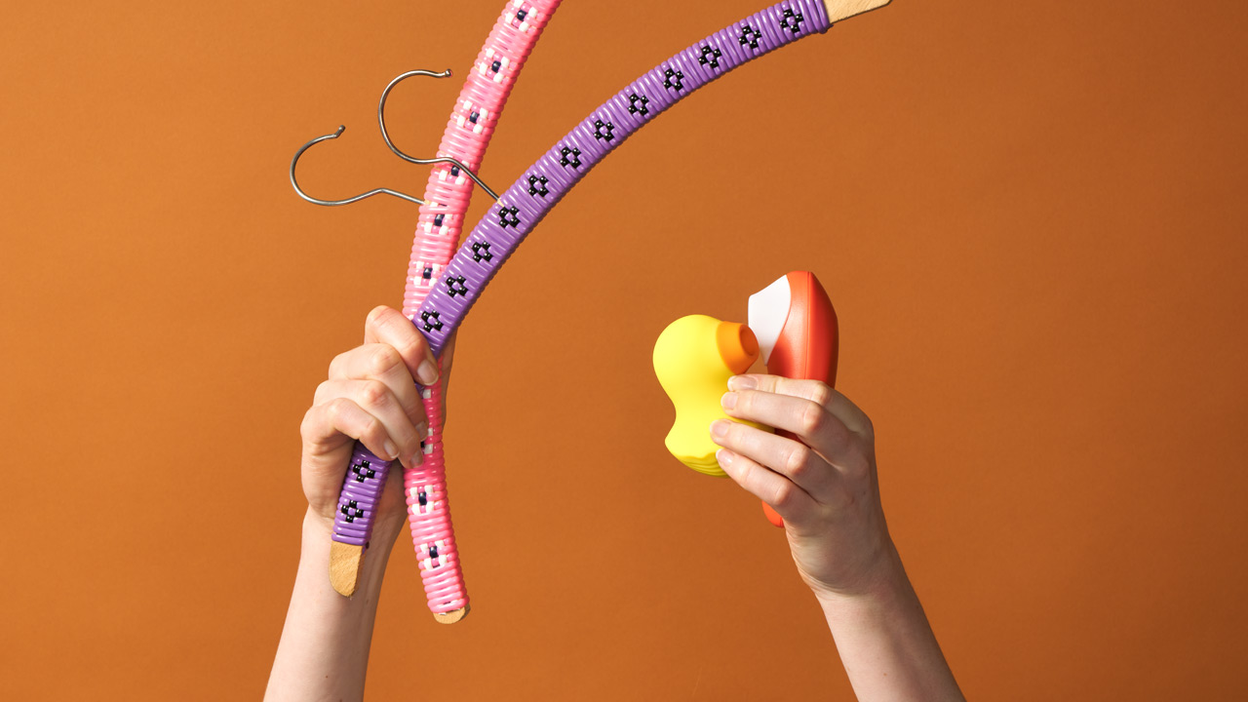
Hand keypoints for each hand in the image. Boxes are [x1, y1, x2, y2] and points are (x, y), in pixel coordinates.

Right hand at [299, 305, 455, 545]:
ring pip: (373, 391)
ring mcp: (327, 395)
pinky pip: (348, 414)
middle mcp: (346, 370)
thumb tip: (451, 324)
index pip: (382, 320)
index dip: (411, 341)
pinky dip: (377, 437)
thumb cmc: (400, 456)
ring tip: (408, 453)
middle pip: (384, 357)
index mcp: (373, 358)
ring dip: (401, 428)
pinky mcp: (313, 424)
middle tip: (422, 431)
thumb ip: (437, 369)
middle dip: (413, 400)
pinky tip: (385, 455)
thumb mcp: (429, 410)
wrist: (372, 510)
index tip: (431, 377)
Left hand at [711, 375, 894, 598]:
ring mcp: (838, 492)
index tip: (740, 382)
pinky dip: (747, 472)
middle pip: (808, 417)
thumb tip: (752, 394)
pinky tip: (727, 460)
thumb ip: (805, 427)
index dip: (774, 384)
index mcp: (858, 432)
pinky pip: (778, 491)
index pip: (819, 393)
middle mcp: (854, 459)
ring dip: (748, 438)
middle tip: (727, 402)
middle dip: (759, 404)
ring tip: (719, 430)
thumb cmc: (835, 500)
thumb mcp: (835, 456)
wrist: (860, 564)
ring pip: (791, 456)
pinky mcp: (817, 522)